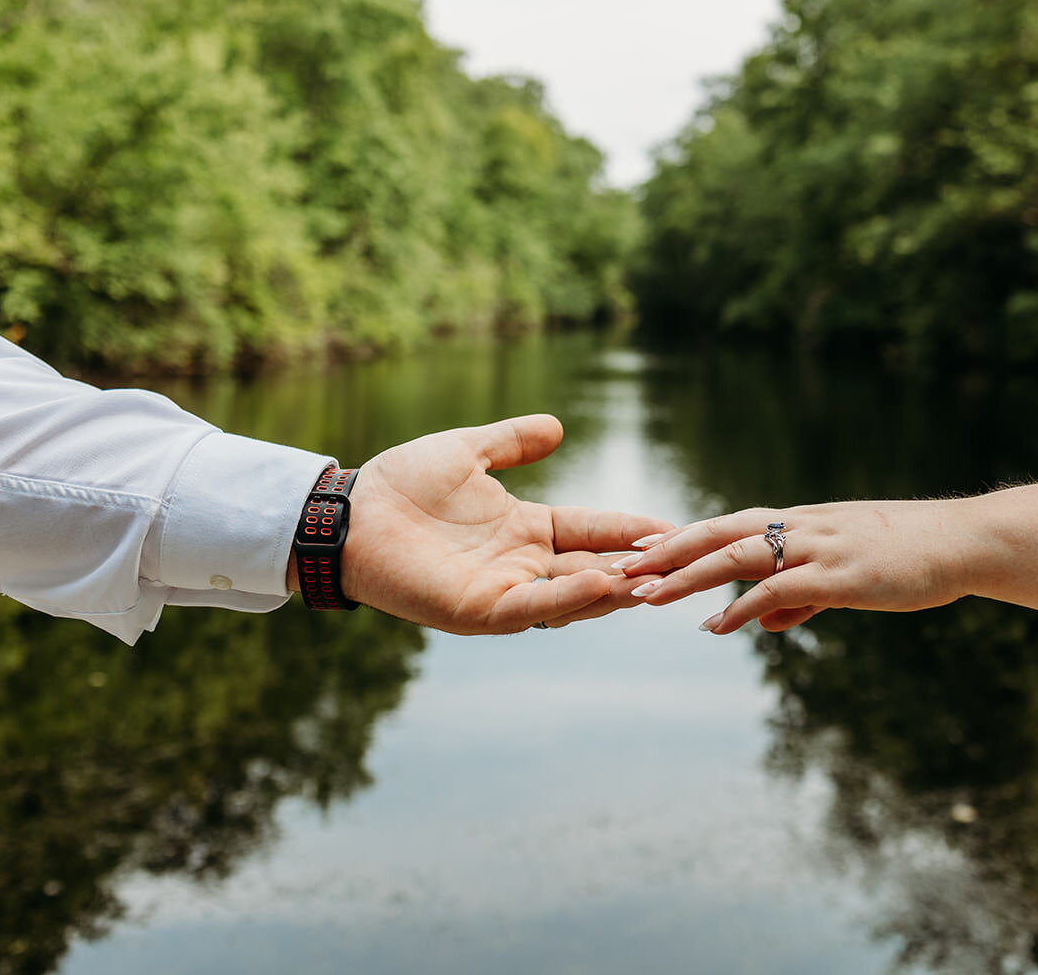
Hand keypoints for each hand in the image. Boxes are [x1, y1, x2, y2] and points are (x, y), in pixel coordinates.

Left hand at [333, 414, 672, 633]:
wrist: (350, 512)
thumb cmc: (400, 485)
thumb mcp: (467, 452)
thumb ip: (512, 442)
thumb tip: (557, 426)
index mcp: (525, 530)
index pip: (593, 529)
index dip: (631, 529)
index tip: (675, 526)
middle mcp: (522, 565)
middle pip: (595, 568)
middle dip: (638, 568)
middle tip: (687, 561)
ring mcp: (504, 591)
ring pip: (573, 596)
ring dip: (614, 587)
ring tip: (656, 576)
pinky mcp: (480, 611)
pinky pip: (533, 608)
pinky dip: (567, 598)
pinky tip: (600, 583)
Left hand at [620, 501, 973, 634]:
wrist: (963, 542)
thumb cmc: (907, 558)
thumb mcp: (844, 575)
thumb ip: (798, 598)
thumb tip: (760, 623)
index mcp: (798, 523)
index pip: (724, 525)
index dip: (679, 538)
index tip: (635, 552)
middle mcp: (799, 527)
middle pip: (716, 532)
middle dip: (665, 552)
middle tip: (618, 569)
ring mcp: (818, 547)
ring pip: (737, 556)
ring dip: (687, 577)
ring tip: (646, 597)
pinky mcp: (840, 574)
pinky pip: (779, 588)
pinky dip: (742, 608)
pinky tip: (715, 627)